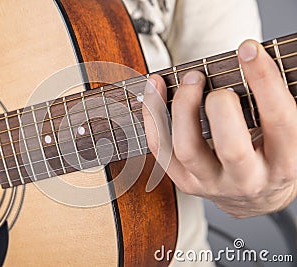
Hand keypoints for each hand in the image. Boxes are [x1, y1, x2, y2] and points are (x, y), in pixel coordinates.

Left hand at [143, 40, 296, 217]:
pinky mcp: (186, 182)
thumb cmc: (272, 155)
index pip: (279, 120)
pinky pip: (162, 149)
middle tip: (212, 81)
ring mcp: (213, 183)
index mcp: (285, 162)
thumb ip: (270, 104)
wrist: (256, 196)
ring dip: (181, 107)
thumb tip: (249, 60)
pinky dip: (154, 116)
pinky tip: (155, 90)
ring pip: (187, 149)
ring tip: (188, 79)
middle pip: (230, 147)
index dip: (264, 81)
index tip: (248, 49)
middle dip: (219, 106)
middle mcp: (249, 179)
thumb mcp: (283, 133)